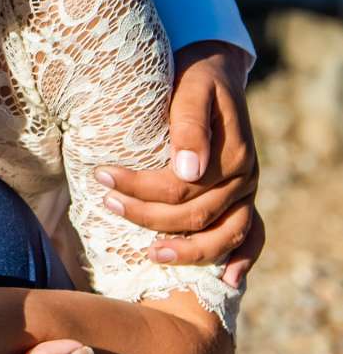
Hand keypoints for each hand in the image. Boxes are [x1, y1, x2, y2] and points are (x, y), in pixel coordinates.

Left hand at [95, 41, 262, 288]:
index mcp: (234, 153)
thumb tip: (188, 171)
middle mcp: (244, 178)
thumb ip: (189, 125)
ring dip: (189, 251)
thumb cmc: (196, 78)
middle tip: (107, 204)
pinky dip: (243, 259)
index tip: (100, 176)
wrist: (215, 72)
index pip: (181, 186)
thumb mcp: (193, 88)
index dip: (139, 187)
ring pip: (225, 235)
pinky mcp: (243, 199)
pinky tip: (225, 281)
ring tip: (150, 256)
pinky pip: (252, 236)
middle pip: (196, 214)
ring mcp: (246, 193)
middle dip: (148, 216)